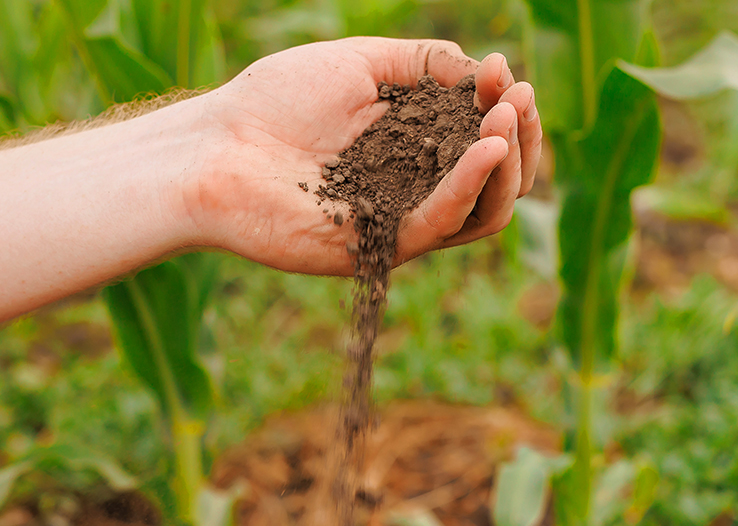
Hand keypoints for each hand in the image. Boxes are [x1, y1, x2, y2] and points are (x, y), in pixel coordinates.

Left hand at [185, 37, 541, 274]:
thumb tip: (478, 70)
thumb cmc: (273, 102)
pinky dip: (468, 186)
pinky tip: (487, 148)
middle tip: (518, 98)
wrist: (216, 149)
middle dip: (521, 137)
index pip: (482, 138)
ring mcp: (399, 223)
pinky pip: (440, 225)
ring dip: (507, 165)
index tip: (500, 70)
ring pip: (482, 212)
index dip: (502, 106)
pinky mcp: (379, 250)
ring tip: (507, 119)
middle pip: (496, 181)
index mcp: (412, 147)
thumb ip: (421, 64)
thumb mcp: (357, 63)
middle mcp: (414, 188)